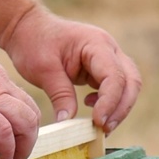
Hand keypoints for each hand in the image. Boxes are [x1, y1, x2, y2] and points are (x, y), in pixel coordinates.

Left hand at [3, 9, 141, 134]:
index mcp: (96, 44)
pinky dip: (108, 102)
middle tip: (105, 130)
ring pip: (127, 85)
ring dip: (118, 107)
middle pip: (130, 80)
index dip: (110, 101)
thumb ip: (60, 94)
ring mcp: (106, 58)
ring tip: (100, 126)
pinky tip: (89, 107)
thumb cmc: (34, 43)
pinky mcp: (100, 68)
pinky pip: (114, 87)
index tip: (98, 122)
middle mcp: (108, 49)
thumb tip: (68, 123)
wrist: (28, 28)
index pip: (114, 76)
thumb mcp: (42, 70)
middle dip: (121, 107)